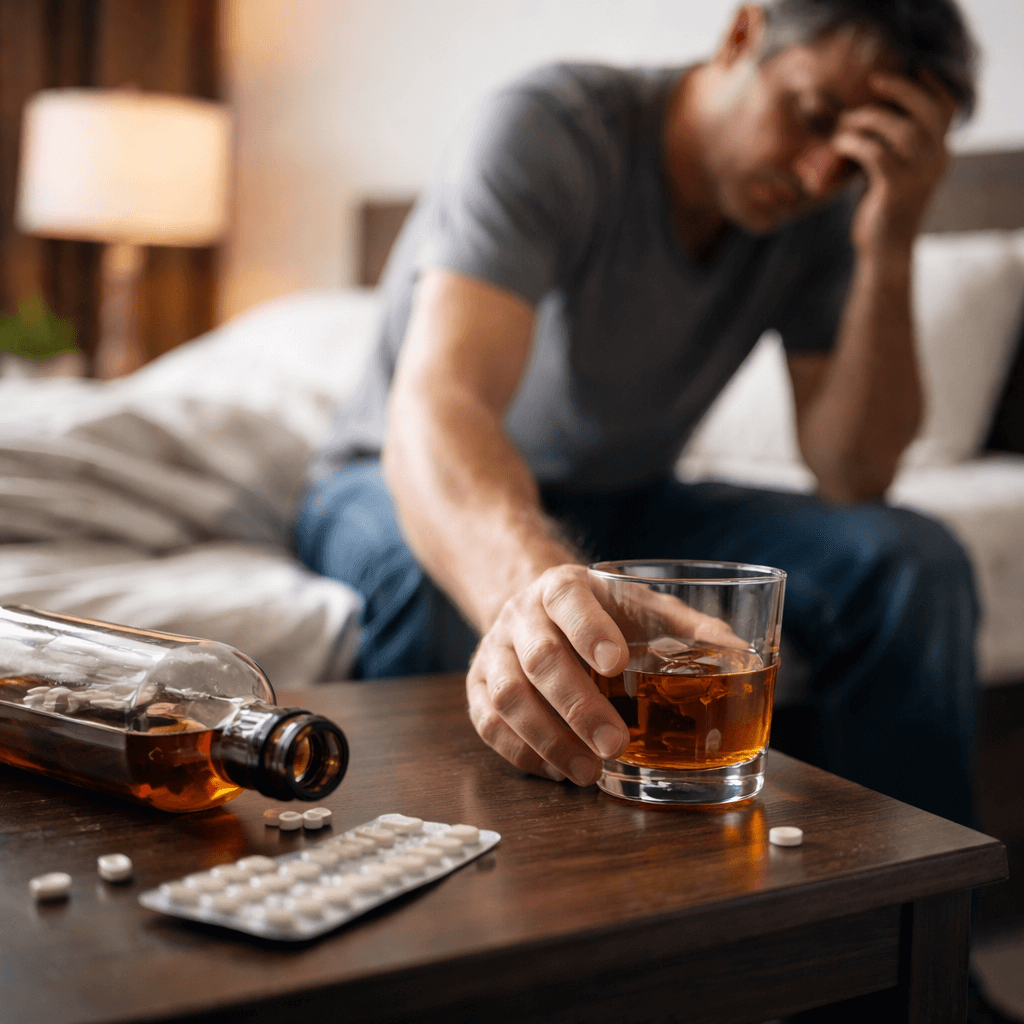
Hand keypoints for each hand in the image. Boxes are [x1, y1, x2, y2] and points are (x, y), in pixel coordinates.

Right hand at [465, 564, 744, 785]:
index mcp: (563, 586)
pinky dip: (523, 753)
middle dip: (577, 705)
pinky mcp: (478, 686)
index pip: (570, 602)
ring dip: (548, 738)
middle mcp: (521, 615)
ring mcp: (494, 650)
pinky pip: (489, 724)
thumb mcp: (644, 606)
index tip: (617, 663)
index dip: (589, 631)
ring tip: (588, 773)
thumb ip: (690, 628)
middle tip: (614, 743)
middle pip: (538, 658)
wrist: (535, 606)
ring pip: (507, 696)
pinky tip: (558, 770)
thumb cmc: (603, 614)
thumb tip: (741, 655)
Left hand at [834, 70, 955, 258]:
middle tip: (875, 81)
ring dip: (869, 118)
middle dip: (901, 89)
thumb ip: (890, 145)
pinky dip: (855, 142)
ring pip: (900, 129)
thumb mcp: (892, 171)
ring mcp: (918, 174)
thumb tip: (864, 115)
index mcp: (940, 154)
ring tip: (846, 122)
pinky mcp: (895, 188)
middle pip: (927, 111)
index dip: (933, 85)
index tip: (914, 67)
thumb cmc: (882, 209)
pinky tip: (839, 144)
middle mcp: (936, 160)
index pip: (946, 109)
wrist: (884, 250)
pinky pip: (875, 153)